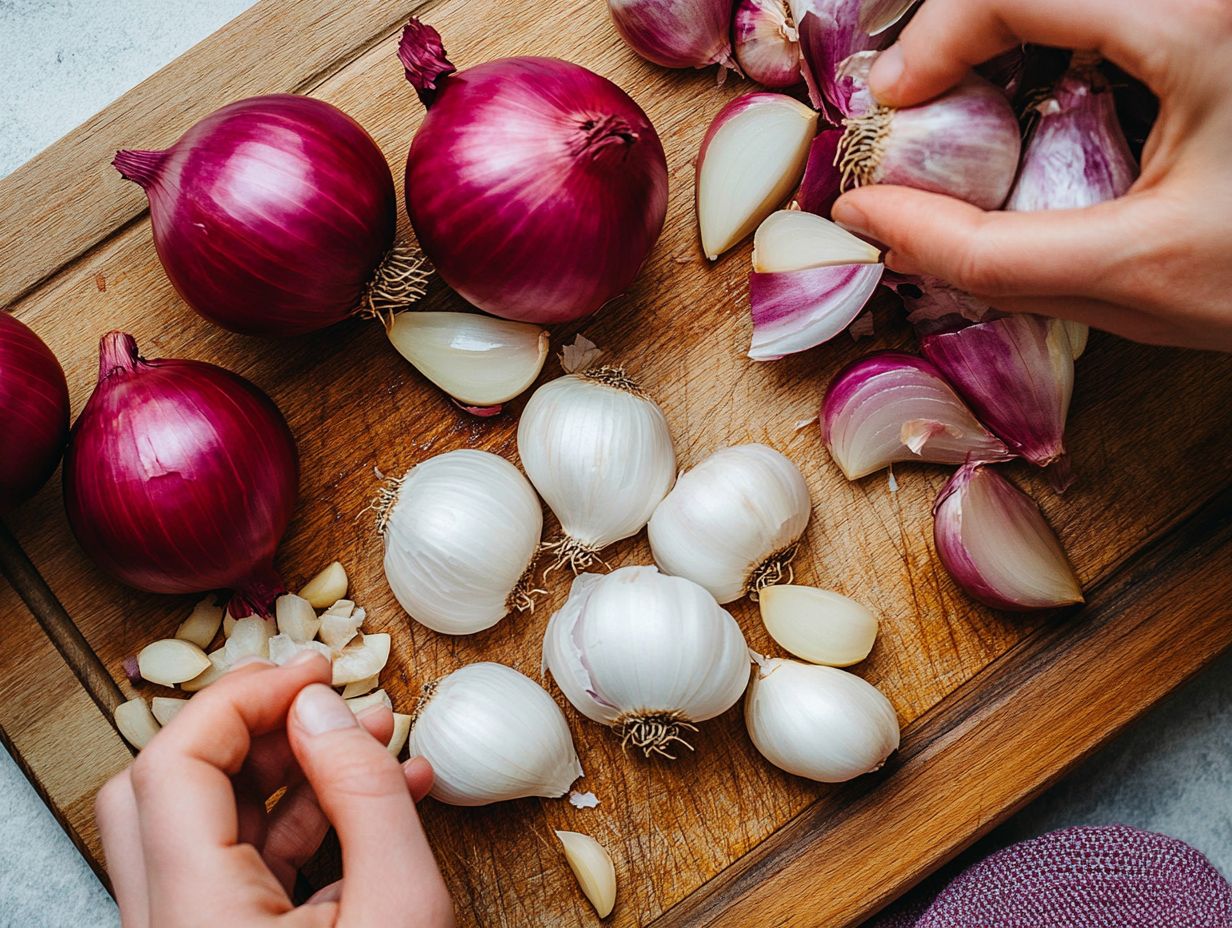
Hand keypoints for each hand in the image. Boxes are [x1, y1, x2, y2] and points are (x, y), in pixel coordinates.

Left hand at [95, 654, 454, 927]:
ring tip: (375, 740)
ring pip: (211, 827)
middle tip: (322, 698)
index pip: (175, 764)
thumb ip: (363, 792)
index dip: (242, 697)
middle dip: (254, 728)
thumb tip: (324, 707)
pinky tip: (383, 799)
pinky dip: (308, 822)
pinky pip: (248, 870)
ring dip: (290, 771)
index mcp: (193, 918)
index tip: (312, 671)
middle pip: (169, 789)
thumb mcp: (400, 906)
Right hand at [831, 0, 1231, 350]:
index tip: (896, 104)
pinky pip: (1114, 8)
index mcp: (1201, 24)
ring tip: (980, 101)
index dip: (934, 36)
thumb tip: (874, 218)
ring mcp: (1215, 6)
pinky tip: (1051, 93)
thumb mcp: (1127, 277)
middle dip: (964, 30)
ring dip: (1012, 30)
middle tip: (927, 102)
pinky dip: (1061, 36)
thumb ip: (982, 252)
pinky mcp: (1216, 26)